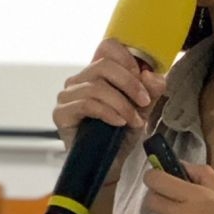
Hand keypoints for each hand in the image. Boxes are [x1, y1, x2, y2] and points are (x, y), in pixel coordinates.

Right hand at [53, 40, 167, 178]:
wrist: (109, 166)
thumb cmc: (121, 135)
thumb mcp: (143, 110)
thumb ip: (151, 90)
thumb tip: (152, 75)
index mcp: (98, 72)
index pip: (107, 47)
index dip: (127, 58)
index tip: (143, 77)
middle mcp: (79, 80)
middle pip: (104, 65)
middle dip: (130, 84)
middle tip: (144, 102)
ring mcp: (67, 96)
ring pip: (97, 86)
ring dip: (122, 104)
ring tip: (134, 120)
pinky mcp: (61, 113)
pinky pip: (86, 104)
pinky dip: (108, 112)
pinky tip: (119, 123)